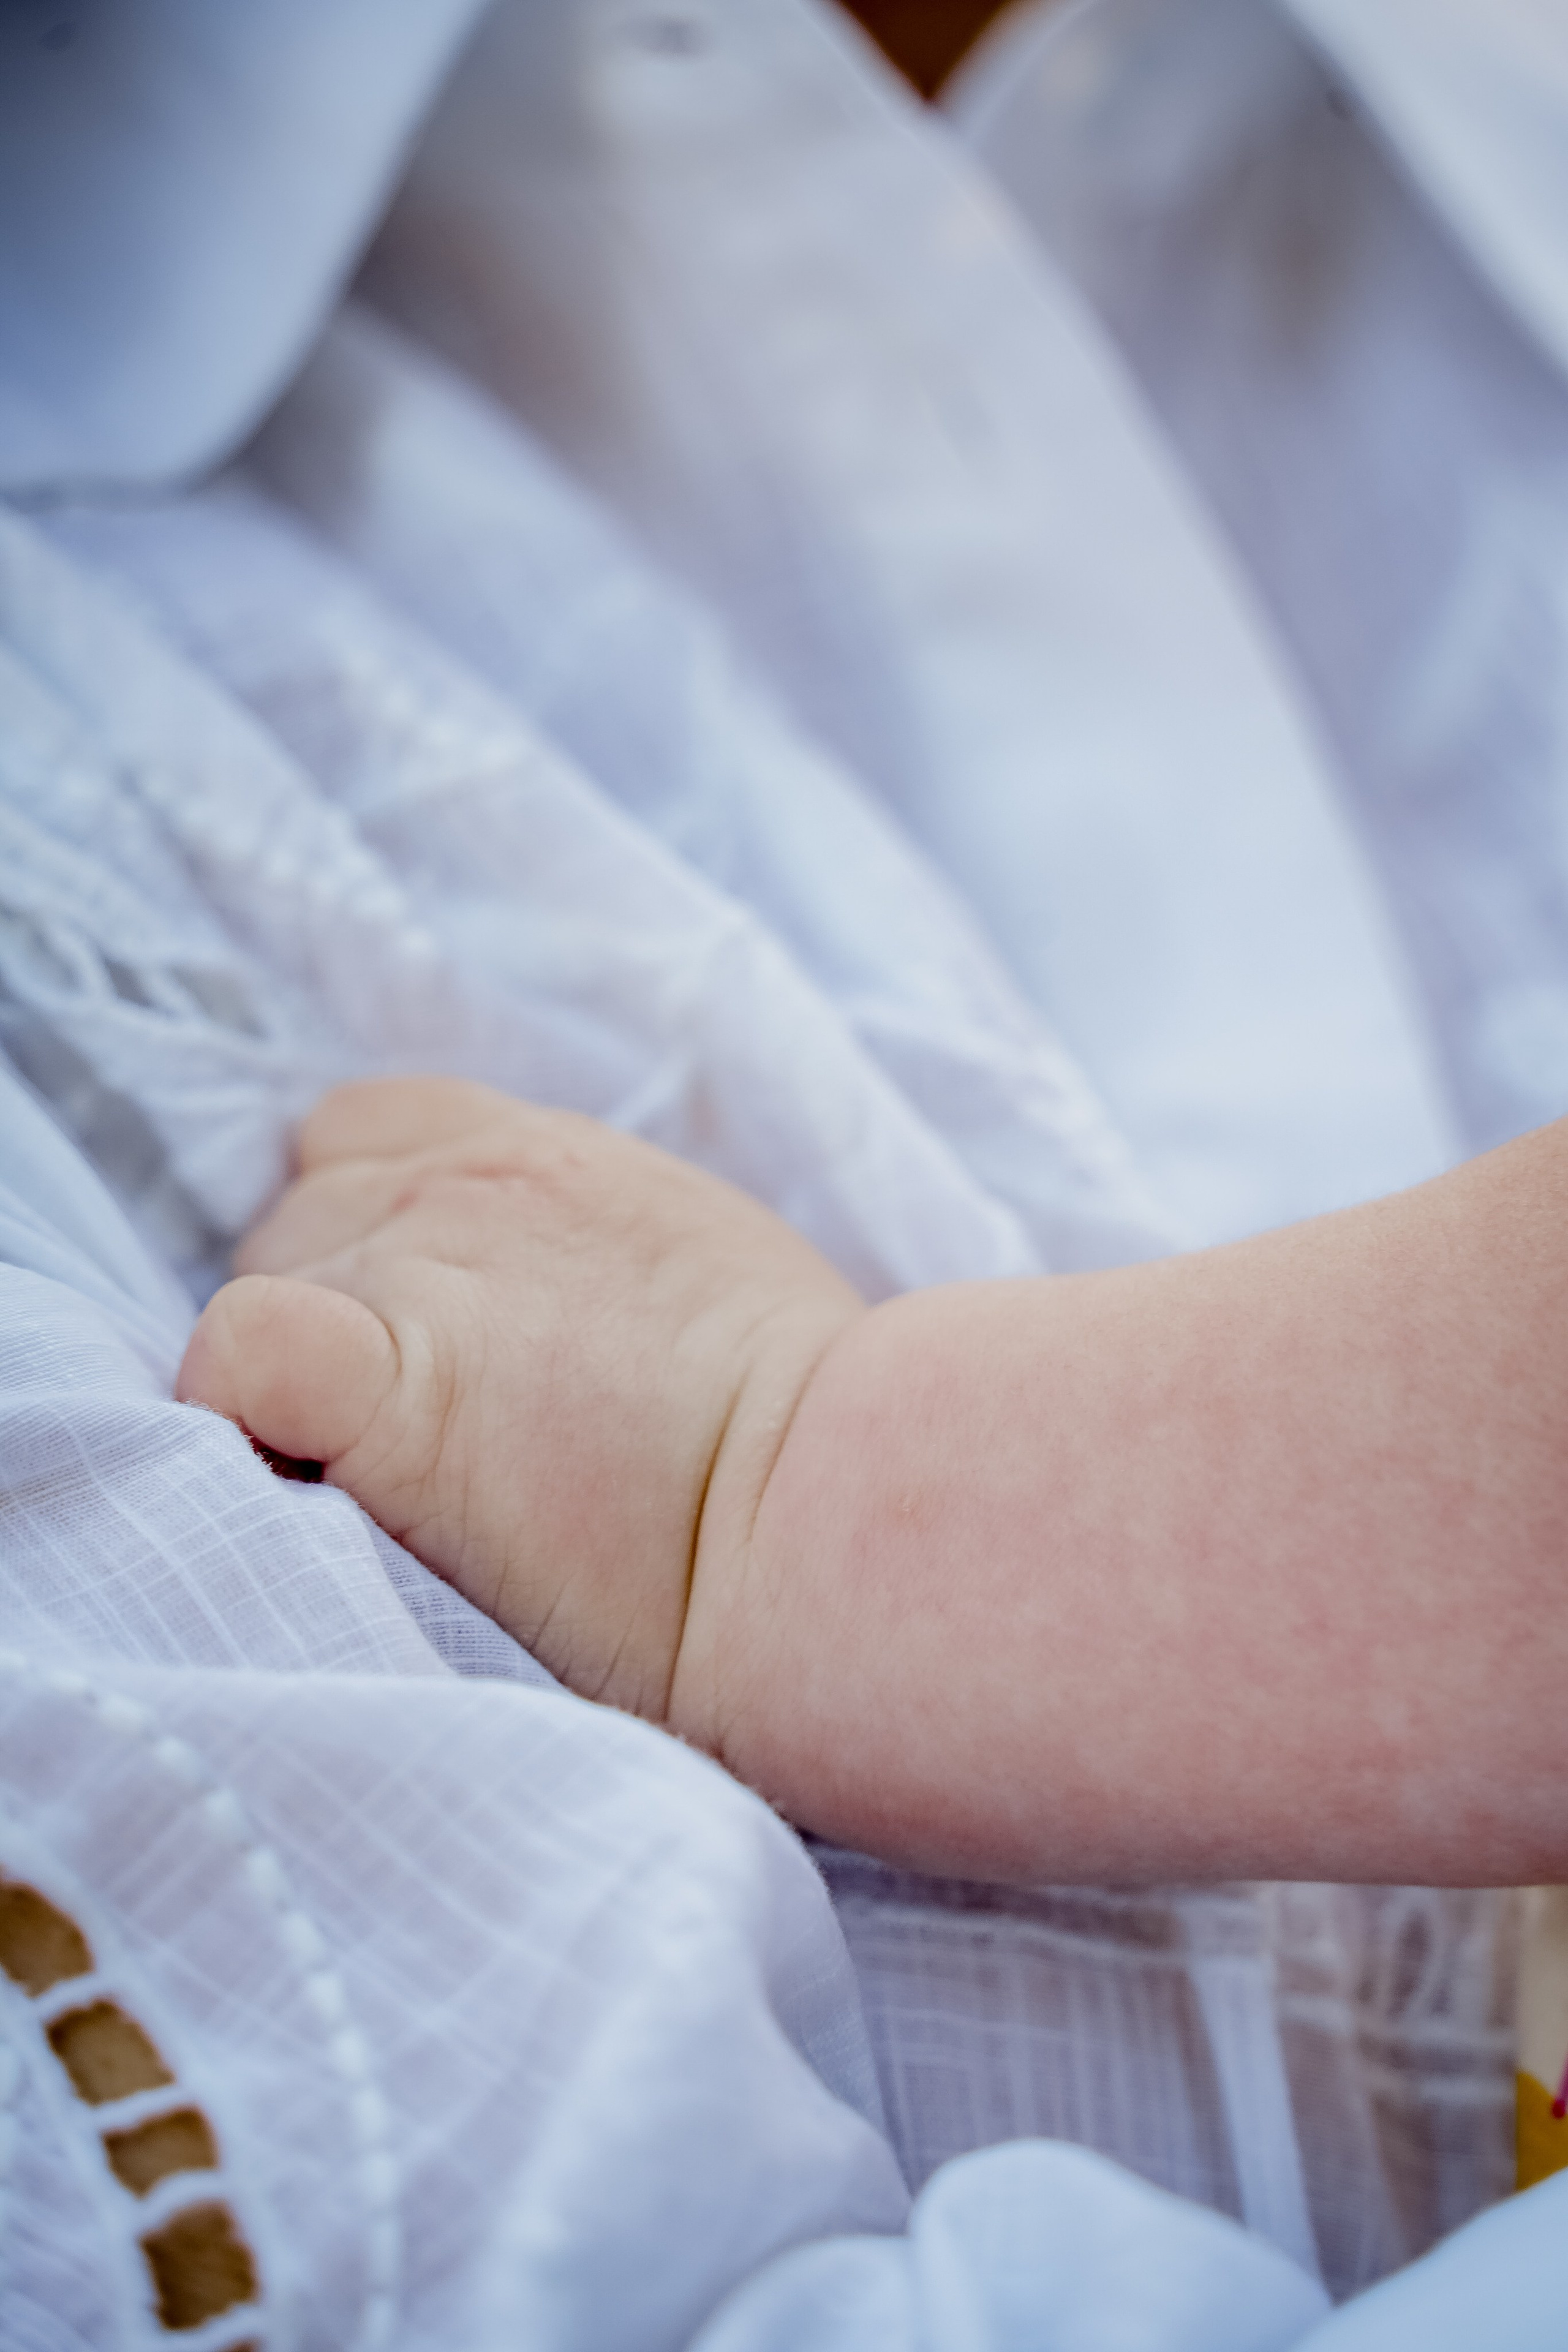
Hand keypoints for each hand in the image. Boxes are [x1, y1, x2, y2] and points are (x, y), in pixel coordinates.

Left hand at [177, 1078, 862, 1727]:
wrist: (845, 1509)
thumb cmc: (816, 1425)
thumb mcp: (705, 1271)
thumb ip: (588, 1258)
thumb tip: (549, 1323)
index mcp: (540, 1157)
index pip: (360, 1133)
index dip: (356, 1230)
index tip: (411, 1336)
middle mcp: (462, 1188)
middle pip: (297, 1220)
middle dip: (330, 1318)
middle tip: (416, 1440)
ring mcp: (419, 1273)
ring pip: (256, 1285)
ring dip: (290, 1390)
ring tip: (388, 1490)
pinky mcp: (389, 1388)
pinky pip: (237, 1355)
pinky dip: (238, 1417)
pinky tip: (309, 1487)